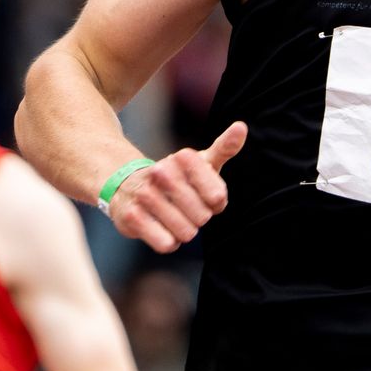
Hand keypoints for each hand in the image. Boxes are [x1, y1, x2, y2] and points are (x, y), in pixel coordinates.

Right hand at [106, 122, 246, 253]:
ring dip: (184, 231)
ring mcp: (145, 194)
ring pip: (186, 232)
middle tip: (186, 208)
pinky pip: (167, 244)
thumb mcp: (202, 162)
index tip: (205, 195)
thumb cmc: (177, 177)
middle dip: (199, 218)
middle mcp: (162, 172)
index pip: (218, 196)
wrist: (128, 185)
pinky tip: (161, 228)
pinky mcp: (131, 217)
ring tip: (173, 217)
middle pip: (203, 216)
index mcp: (184, 157)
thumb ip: (225, 147)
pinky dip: (169, 242)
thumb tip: (241, 127)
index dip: (215, 202)